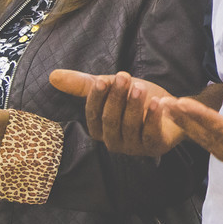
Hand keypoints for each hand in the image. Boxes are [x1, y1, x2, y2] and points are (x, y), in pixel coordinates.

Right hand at [50, 69, 182, 157]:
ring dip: (134, 105)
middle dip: (116, 98)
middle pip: (110, 120)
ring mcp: (134, 147)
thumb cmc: (136, 98)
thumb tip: (52, 76)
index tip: (102, 81)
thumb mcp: (111, 88)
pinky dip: (153, 118)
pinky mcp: (154, 147)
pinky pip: (151, 134)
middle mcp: (113, 142)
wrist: (170, 108)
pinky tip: (159, 102)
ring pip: (130, 126)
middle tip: (124, 77)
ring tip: (139, 87)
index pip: (93, 115)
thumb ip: (84, 85)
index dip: (96, 99)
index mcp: (99, 130)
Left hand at [163, 96, 222, 178]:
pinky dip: (204, 135)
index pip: (222, 132)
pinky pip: (219, 147)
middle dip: (186, 122)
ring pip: (212, 146)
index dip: (199, 116)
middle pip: (210, 140)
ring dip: (191, 128)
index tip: (179, 103)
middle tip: (161, 105)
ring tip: (171, 113)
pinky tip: (196, 127)